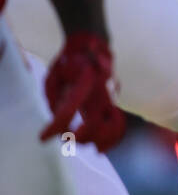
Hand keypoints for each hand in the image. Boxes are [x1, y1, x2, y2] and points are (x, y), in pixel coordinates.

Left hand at [41, 32, 125, 152]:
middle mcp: (100, 90)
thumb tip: (58, 120)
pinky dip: (112, 138)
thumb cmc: (69, 61)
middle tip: (67, 139)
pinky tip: (101, 147)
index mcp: (83, 80)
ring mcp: (110, 96)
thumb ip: (54, 98)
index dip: (55, 126)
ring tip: (91, 149)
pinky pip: (118, 123)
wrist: (92, 46)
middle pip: (96, 123)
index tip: (42, 137)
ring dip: (101, 141)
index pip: (69, 109)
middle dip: (81, 137)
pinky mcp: (114, 101)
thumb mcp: (54, 75)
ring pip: (114, 126)